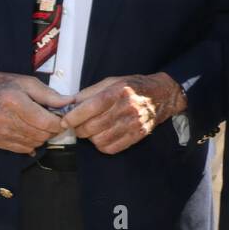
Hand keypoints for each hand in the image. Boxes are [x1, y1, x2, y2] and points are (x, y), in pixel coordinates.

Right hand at [0, 71, 68, 153]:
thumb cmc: (7, 86)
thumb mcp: (29, 83)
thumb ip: (50, 95)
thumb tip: (70, 102)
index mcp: (15, 102)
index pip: (45, 122)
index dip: (59, 123)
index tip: (64, 119)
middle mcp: (5, 120)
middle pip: (41, 135)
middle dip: (53, 130)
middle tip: (54, 121)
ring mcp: (0, 133)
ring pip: (34, 143)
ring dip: (43, 136)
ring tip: (41, 124)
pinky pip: (24, 149)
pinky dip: (32, 142)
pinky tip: (30, 130)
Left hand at [59, 72, 185, 154]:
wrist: (162, 95)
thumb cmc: (134, 87)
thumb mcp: (112, 81)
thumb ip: (90, 92)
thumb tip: (69, 104)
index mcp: (118, 91)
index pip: (91, 107)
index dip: (74, 116)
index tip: (65, 120)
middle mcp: (127, 108)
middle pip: (93, 126)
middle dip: (79, 128)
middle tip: (77, 125)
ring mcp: (134, 123)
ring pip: (100, 139)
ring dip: (90, 137)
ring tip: (92, 130)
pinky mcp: (138, 135)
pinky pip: (111, 148)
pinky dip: (102, 145)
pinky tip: (103, 136)